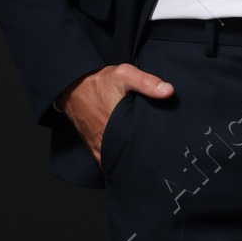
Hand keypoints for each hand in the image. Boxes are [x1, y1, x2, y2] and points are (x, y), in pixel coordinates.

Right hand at [56, 62, 174, 162]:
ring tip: (144, 166)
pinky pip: (105, 162)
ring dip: (128, 164)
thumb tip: (168, 91)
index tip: (165, 151)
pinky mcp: (93, 147)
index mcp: (118, 124)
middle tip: (158, 159)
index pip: (140, 145)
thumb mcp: (124, 75)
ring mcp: (99, 146)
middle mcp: (107, 139)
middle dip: (143, 160)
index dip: (153, 149)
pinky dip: (114, 165)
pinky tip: (125, 166)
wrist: (72, 87)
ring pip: (116, 163)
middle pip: (129, 157)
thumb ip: (146, 82)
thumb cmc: (99, 82)